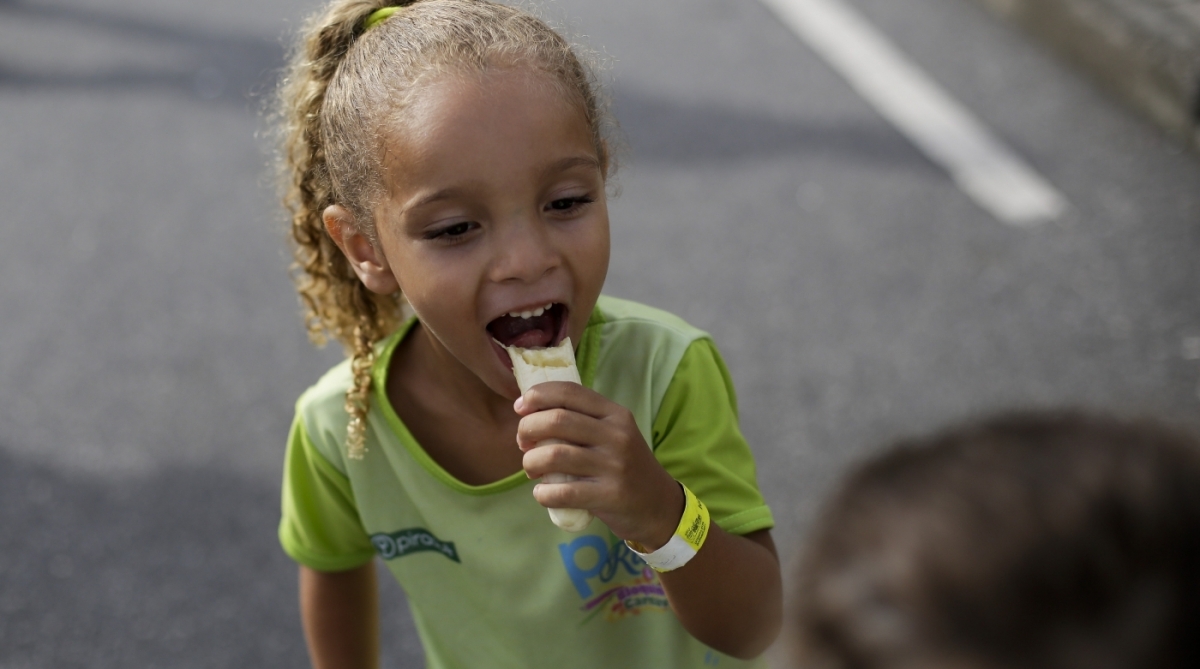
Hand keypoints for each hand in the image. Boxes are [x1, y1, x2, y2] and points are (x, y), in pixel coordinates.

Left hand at [514, 382, 683, 548]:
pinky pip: (562, 492)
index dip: (538, 395)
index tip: (520, 407)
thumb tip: (529, 414)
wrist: (658, 506)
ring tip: (531, 469)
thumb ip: (581, 421)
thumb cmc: (624, 467)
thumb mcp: (613, 435)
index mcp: (615, 414)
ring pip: (554, 455)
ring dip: (531, 462)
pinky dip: (542, 493)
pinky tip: (543, 493)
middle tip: (523, 443)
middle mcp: (617, 435)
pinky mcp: (610, 496)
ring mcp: (614, 466)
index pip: (570, 391)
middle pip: (557, 420)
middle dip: (527, 429)